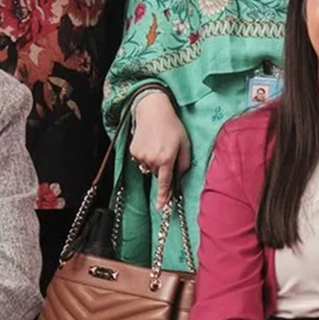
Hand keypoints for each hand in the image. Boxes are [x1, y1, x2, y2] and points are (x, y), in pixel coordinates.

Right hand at [128, 88, 190, 207]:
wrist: (153, 111)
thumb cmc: (172, 126)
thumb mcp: (185, 144)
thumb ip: (184, 163)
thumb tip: (179, 175)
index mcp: (166, 159)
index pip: (165, 183)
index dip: (164, 196)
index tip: (161, 208)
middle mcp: (152, 160)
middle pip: (158, 174)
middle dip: (163, 167)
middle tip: (167, 150)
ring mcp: (140, 156)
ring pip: (149, 167)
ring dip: (154, 160)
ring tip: (158, 143)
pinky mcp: (133, 151)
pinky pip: (141, 160)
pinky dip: (146, 155)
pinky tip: (149, 142)